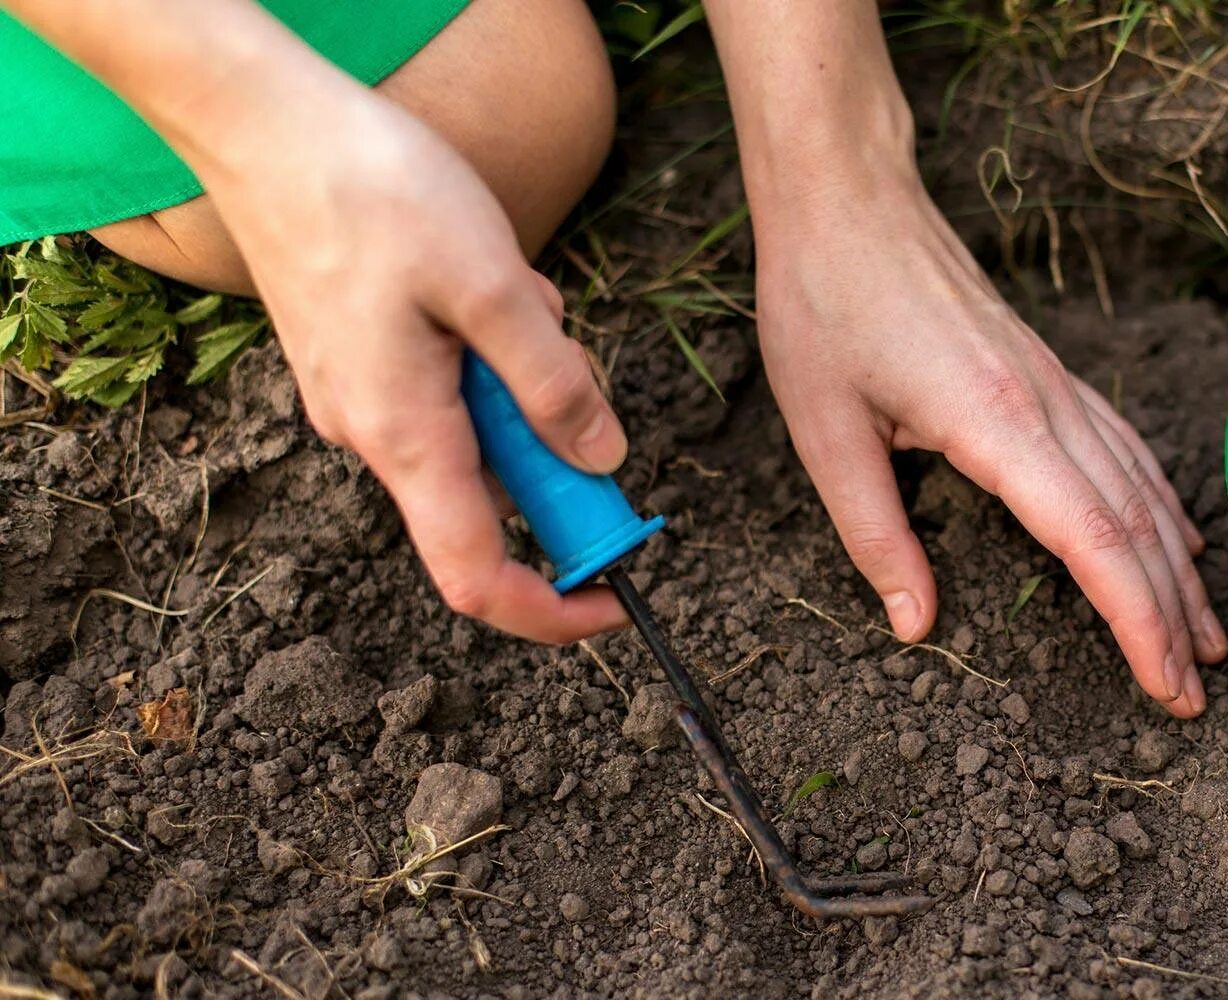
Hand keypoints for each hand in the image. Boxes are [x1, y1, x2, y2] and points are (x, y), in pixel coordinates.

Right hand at [197, 87, 628, 641]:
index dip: (552, 609)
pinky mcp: (361, 362)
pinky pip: (451, 388)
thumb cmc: (374, 192)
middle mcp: (373, 435)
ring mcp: (361, 399)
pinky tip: (480, 280)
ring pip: (479, 429)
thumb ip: (553, 384)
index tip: (617, 599)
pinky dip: (488, 350)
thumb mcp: (494, 286)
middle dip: (553, 440)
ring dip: (523, 378)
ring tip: (509, 289)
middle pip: (492, 496)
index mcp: (405, 435)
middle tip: (563, 352)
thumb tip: (602, 462)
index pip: (476, 576)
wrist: (263, 124)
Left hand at [752, 166, 1227, 716]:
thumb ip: (875, 535)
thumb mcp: (825, 432)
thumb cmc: (824, 306)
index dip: (1137, 620)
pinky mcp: (1048, 372)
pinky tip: (1176, 539)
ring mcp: (1056, 384)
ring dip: (1179, 568)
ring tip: (1206, 638)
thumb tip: (914, 625)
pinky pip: (1126, 448)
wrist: (848, 202)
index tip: (1165, 683)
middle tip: (1193, 694)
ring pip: (1143, 487)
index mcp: (995, 423)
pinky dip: (1161, 505)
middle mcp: (1046, 403)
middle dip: (1171, 616)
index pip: (1092, 538)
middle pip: (1135, 524)